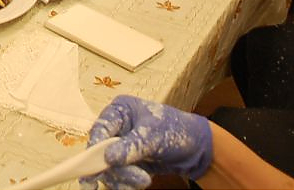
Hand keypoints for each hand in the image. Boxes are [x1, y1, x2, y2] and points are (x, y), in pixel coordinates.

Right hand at [80, 95, 212, 189]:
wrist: (196, 148)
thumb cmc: (177, 129)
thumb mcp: (154, 135)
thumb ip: (131, 146)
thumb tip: (108, 158)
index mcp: (120, 111)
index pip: (101, 127)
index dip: (96, 144)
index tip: (97, 161)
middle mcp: (117, 128)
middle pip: (101, 150)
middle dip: (114, 167)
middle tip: (127, 177)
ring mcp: (120, 147)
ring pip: (109, 167)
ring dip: (123, 177)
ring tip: (143, 180)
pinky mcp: (127, 163)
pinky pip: (118, 176)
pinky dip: (126, 183)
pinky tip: (139, 183)